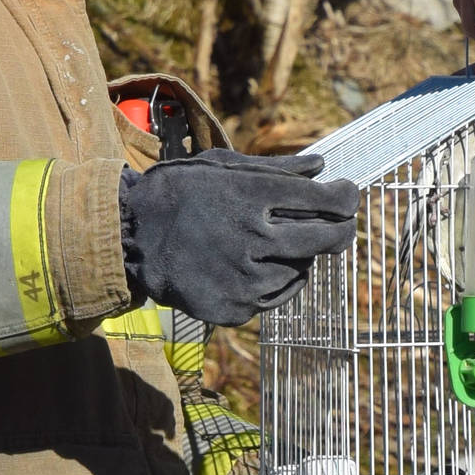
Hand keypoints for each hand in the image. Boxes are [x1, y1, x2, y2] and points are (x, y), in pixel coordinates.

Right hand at [119, 150, 357, 326]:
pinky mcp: (233, 310)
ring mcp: (242, 280)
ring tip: (278, 244)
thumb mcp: (221, 165)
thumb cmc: (177, 193)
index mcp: (251, 197)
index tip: (348, 195)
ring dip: (301, 257)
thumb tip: (321, 165)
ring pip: (302, 271)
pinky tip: (258, 267)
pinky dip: (276, 281)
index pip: (325, 200)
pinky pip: (275, 297)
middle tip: (341, 225)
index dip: (345, 197)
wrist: (127, 239)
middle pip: (325, 240)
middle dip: (341, 230)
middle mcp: (252, 240)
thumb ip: (276, 168)